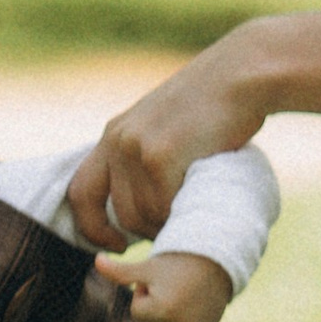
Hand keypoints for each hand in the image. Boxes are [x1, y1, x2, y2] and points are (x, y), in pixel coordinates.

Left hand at [65, 52, 265, 246]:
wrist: (239, 76)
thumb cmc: (213, 106)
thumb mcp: (165, 126)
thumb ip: (146, 156)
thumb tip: (144, 204)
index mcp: (114, 134)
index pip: (81, 192)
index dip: (92, 227)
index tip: (117, 244)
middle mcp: (118, 141)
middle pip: (120, 214)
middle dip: (147, 231)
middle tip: (174, 227)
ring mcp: (136, 148)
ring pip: (143, 216)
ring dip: (167, 224)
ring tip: (192, 209)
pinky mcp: (160, 156)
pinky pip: (163, 208)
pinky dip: (181, 215)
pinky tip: (199, 200)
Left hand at [94, 247, 233, 321]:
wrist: (218, 256)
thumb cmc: (177, 260)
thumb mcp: (147, 266)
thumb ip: (120, 271)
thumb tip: (96, 260)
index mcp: (163, 310)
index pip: (136, 311)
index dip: (143, 291)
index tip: (158, 278)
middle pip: (152, 320)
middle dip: (156, 302)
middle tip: (171, 282)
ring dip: (171, 308)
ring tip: (184, 287)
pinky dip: (189, 313)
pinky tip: (196, 295)